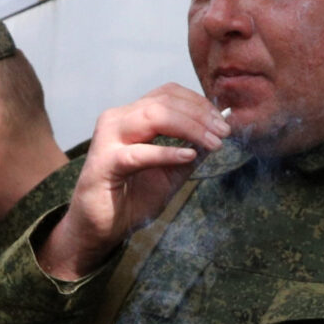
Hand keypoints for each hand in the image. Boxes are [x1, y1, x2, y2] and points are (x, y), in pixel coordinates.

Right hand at [39, 85, 227, 281]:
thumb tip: (219, 133)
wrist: (99, 229)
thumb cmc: (132, 199)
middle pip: (164, 101)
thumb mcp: (170, 172)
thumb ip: (191, 151)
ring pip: (153, 117)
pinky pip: (140, 153)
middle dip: (200, 115)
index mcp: (131, 116)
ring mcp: (108, 138)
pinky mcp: (104, 163)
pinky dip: (167, 152)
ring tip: (213, 143)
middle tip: (224, 132)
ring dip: (190, 128)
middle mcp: (116, 119)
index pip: (168, 94)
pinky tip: (188, 156)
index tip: (223, 122)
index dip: (199, 103)